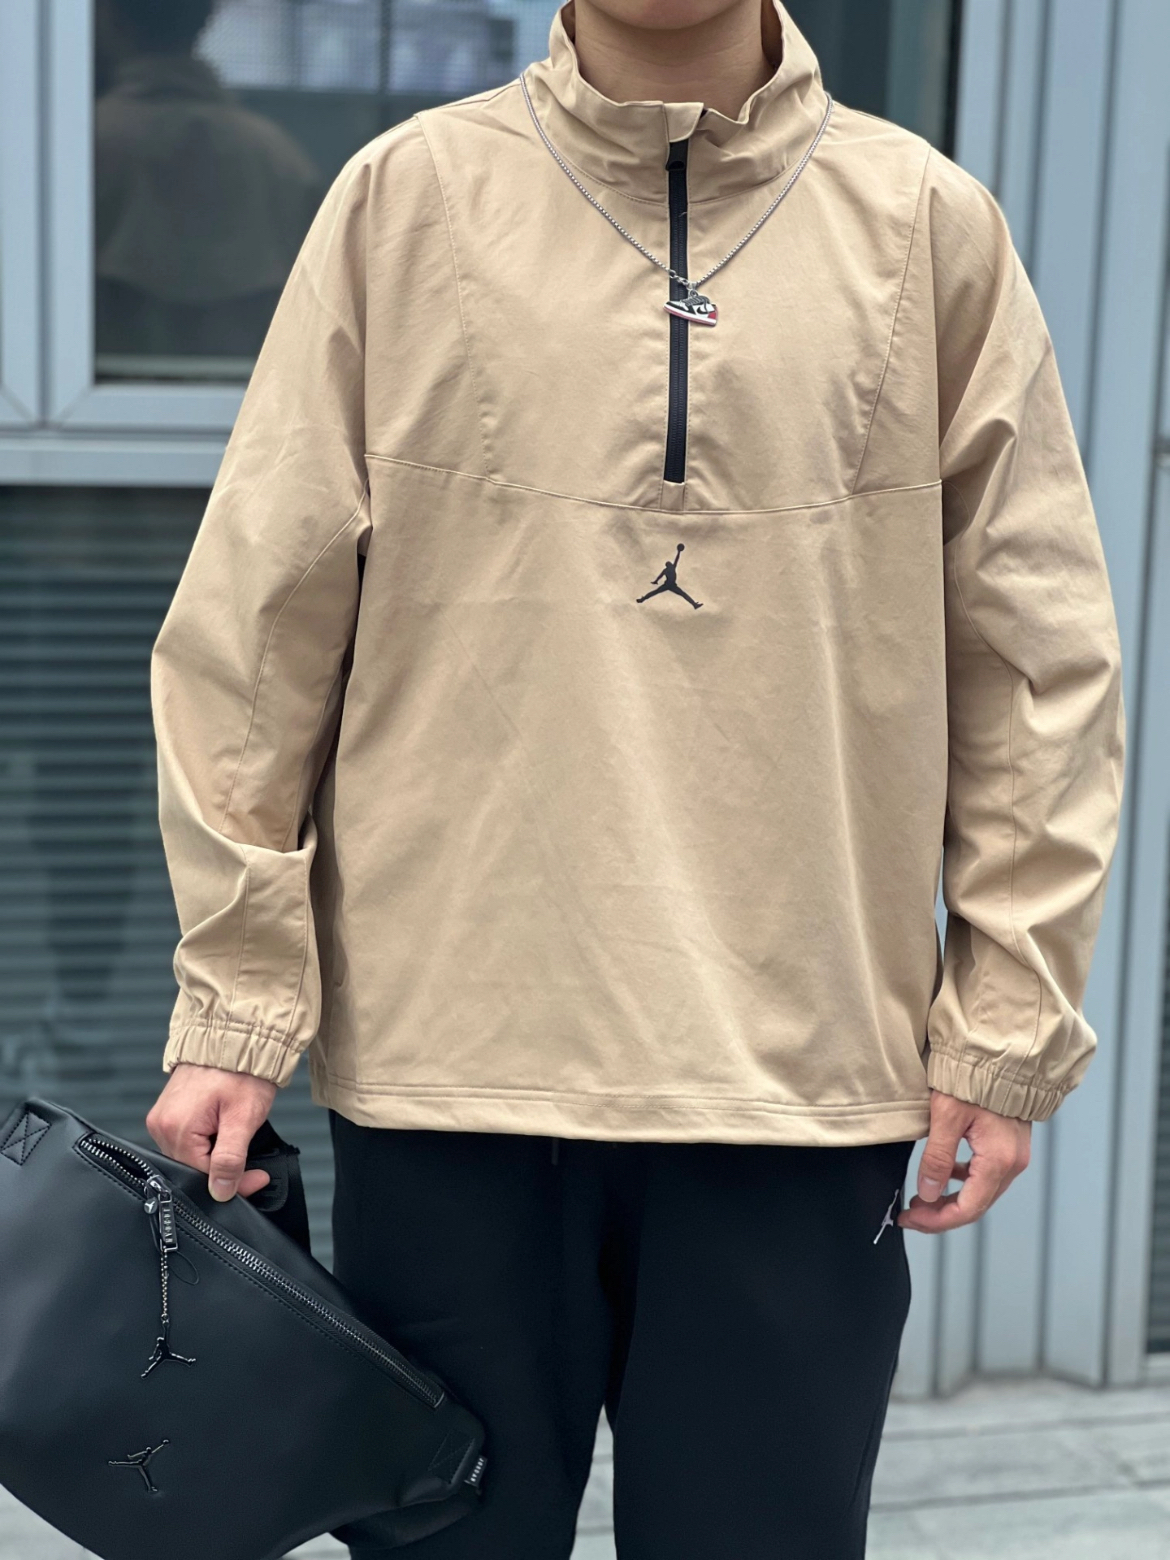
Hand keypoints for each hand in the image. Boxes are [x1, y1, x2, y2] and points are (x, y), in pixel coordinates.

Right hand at [146, 1062, 278, 1202]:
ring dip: (215, 1154)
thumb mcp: (243, 1118)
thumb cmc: (241, 1070)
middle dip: (224, 1169)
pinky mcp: (169, 1111)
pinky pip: (187, 1139)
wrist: (237, 1038)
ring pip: (190, 1155)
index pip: (201, 1175)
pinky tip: (222, 1129)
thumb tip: (221, 1191)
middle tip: (252, 1164)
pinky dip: (208, 1141)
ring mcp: (163, 1117)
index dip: (232, 1181)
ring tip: (236, 1135)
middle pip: (192, 1167)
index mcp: (175, 1127)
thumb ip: (230, 1158)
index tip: (256, 1178)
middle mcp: (161, 1123)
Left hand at [898, 1088, 1031, 1233]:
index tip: (910, 1219)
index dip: (936, 1221)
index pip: (967, 1209)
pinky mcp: (1010, 1146)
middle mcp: (1013, 1163)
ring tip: (922, 1198)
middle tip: (911, 1213)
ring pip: (981, 1192)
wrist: (999, 1052)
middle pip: (976, 1206)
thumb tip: (928, 1194)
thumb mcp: (946, 1117)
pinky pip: (986, 1175)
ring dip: (952, 1199)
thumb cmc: (973, 1078)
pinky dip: (963, 1181)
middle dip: (941, 1214)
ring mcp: (1015, 1155)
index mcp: (998, 1160)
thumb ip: (936, 1158)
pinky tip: (944, 1173)